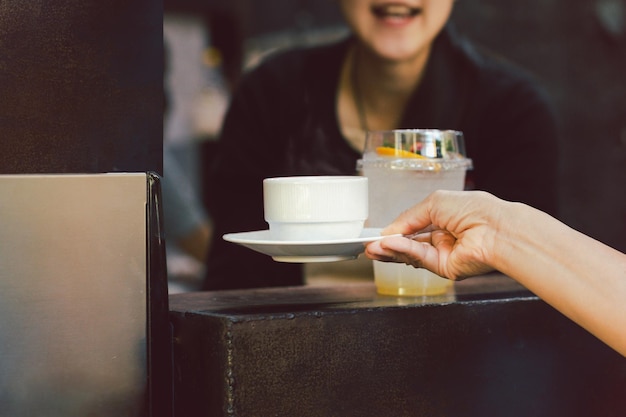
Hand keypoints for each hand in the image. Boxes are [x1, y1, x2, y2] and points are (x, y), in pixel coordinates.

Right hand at [365, 190, 505, 279]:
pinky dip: (403, 251)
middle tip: (369, 246)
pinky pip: (421, 259)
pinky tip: (389, 246)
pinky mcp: (446, 268)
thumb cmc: (475, 209)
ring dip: (391, 250)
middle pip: (409, 244)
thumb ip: (408, 217)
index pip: (413, 227)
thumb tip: (389, 230)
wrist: (496, 228)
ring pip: (411, 253)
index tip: (377, 234)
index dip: (395, 230)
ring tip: (373, 248)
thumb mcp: (433, 203)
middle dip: (388, 245)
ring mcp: (444, 254)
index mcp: (443, 219)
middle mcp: (443, 238)